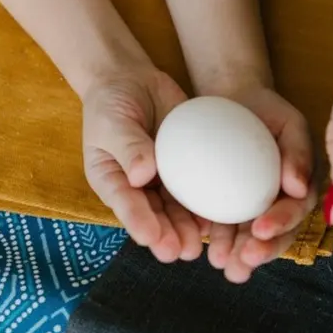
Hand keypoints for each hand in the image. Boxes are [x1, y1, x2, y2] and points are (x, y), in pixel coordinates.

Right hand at [81, 67, 198, 262]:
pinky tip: (221, 219)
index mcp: (111, 180)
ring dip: (187, 229)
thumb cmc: (112, 102)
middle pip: (153, 215)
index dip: (138, 222)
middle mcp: (137, 187)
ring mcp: (162, 180)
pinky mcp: (187, 168)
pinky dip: (207, 205)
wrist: (133, 81)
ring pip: (176, 210)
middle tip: (181, 252)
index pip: (124, 203)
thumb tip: (142, 175)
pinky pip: (197, 189)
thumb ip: (128, 146)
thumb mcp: (112, 121)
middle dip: (167, 235)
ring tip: (199, 247)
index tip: (150, 238)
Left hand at [206, 85, 315, 283]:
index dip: (281, 223)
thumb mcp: (290, 123)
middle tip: (242, 262)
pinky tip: (206, 250)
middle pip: (277, 234)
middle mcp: (283, 204)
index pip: (297, 210)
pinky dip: (218, 240)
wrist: (234, 102)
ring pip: (251, 239)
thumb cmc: (267, 111)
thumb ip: (299, 151)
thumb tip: (300, 189)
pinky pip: (226, 228)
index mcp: (303, 186)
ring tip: (222, 264)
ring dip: (238, 254)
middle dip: (261, 251)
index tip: (260, 231)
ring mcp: (256, 209)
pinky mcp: (231, 209)